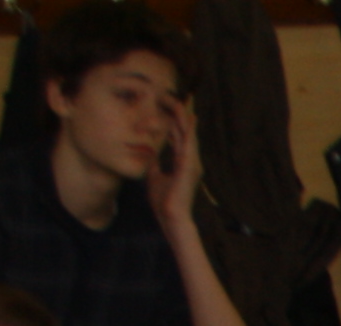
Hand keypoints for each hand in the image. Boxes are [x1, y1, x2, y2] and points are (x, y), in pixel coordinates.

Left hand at [144, 95, 202, 231]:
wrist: (170, 216)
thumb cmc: (164, 201)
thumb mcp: (154, 177)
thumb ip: (154, 164)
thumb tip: (148, 153)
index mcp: (181, 161)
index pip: (178, 135)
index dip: (172, 120)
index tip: (165, 105)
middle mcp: (189, 159)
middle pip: (184, 130)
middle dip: (178, 113)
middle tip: (171, 94)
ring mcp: (192, 161)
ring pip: (188, 132)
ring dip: (184, 116)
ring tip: (180, 99)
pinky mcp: (190, 164)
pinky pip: (189, 141)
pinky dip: (188, 128)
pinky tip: (188, 115)